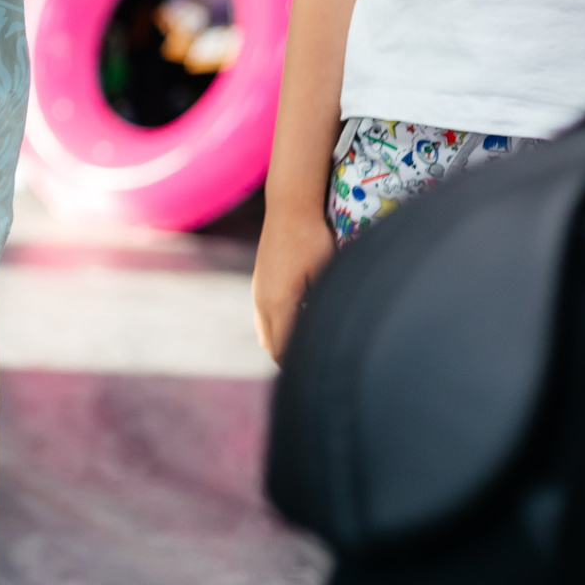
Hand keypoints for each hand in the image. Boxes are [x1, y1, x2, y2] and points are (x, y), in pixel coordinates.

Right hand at [252, 205, 336, 362]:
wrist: (289, 207)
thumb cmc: (312, 240)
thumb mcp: (324, 275)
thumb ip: (320, 307)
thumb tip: (326, 331)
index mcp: (278, 305)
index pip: (284, 349)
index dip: (298, 366)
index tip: (316, 377)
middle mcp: (262, 302)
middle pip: (272, 345)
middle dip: (289, 359)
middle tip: (314, 367)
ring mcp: (258, 291)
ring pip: (265, 332)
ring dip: (281, 342)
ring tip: (304, 348)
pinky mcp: (260, 282)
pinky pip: (263, 317)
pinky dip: (277, 327)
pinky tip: (294, 321)